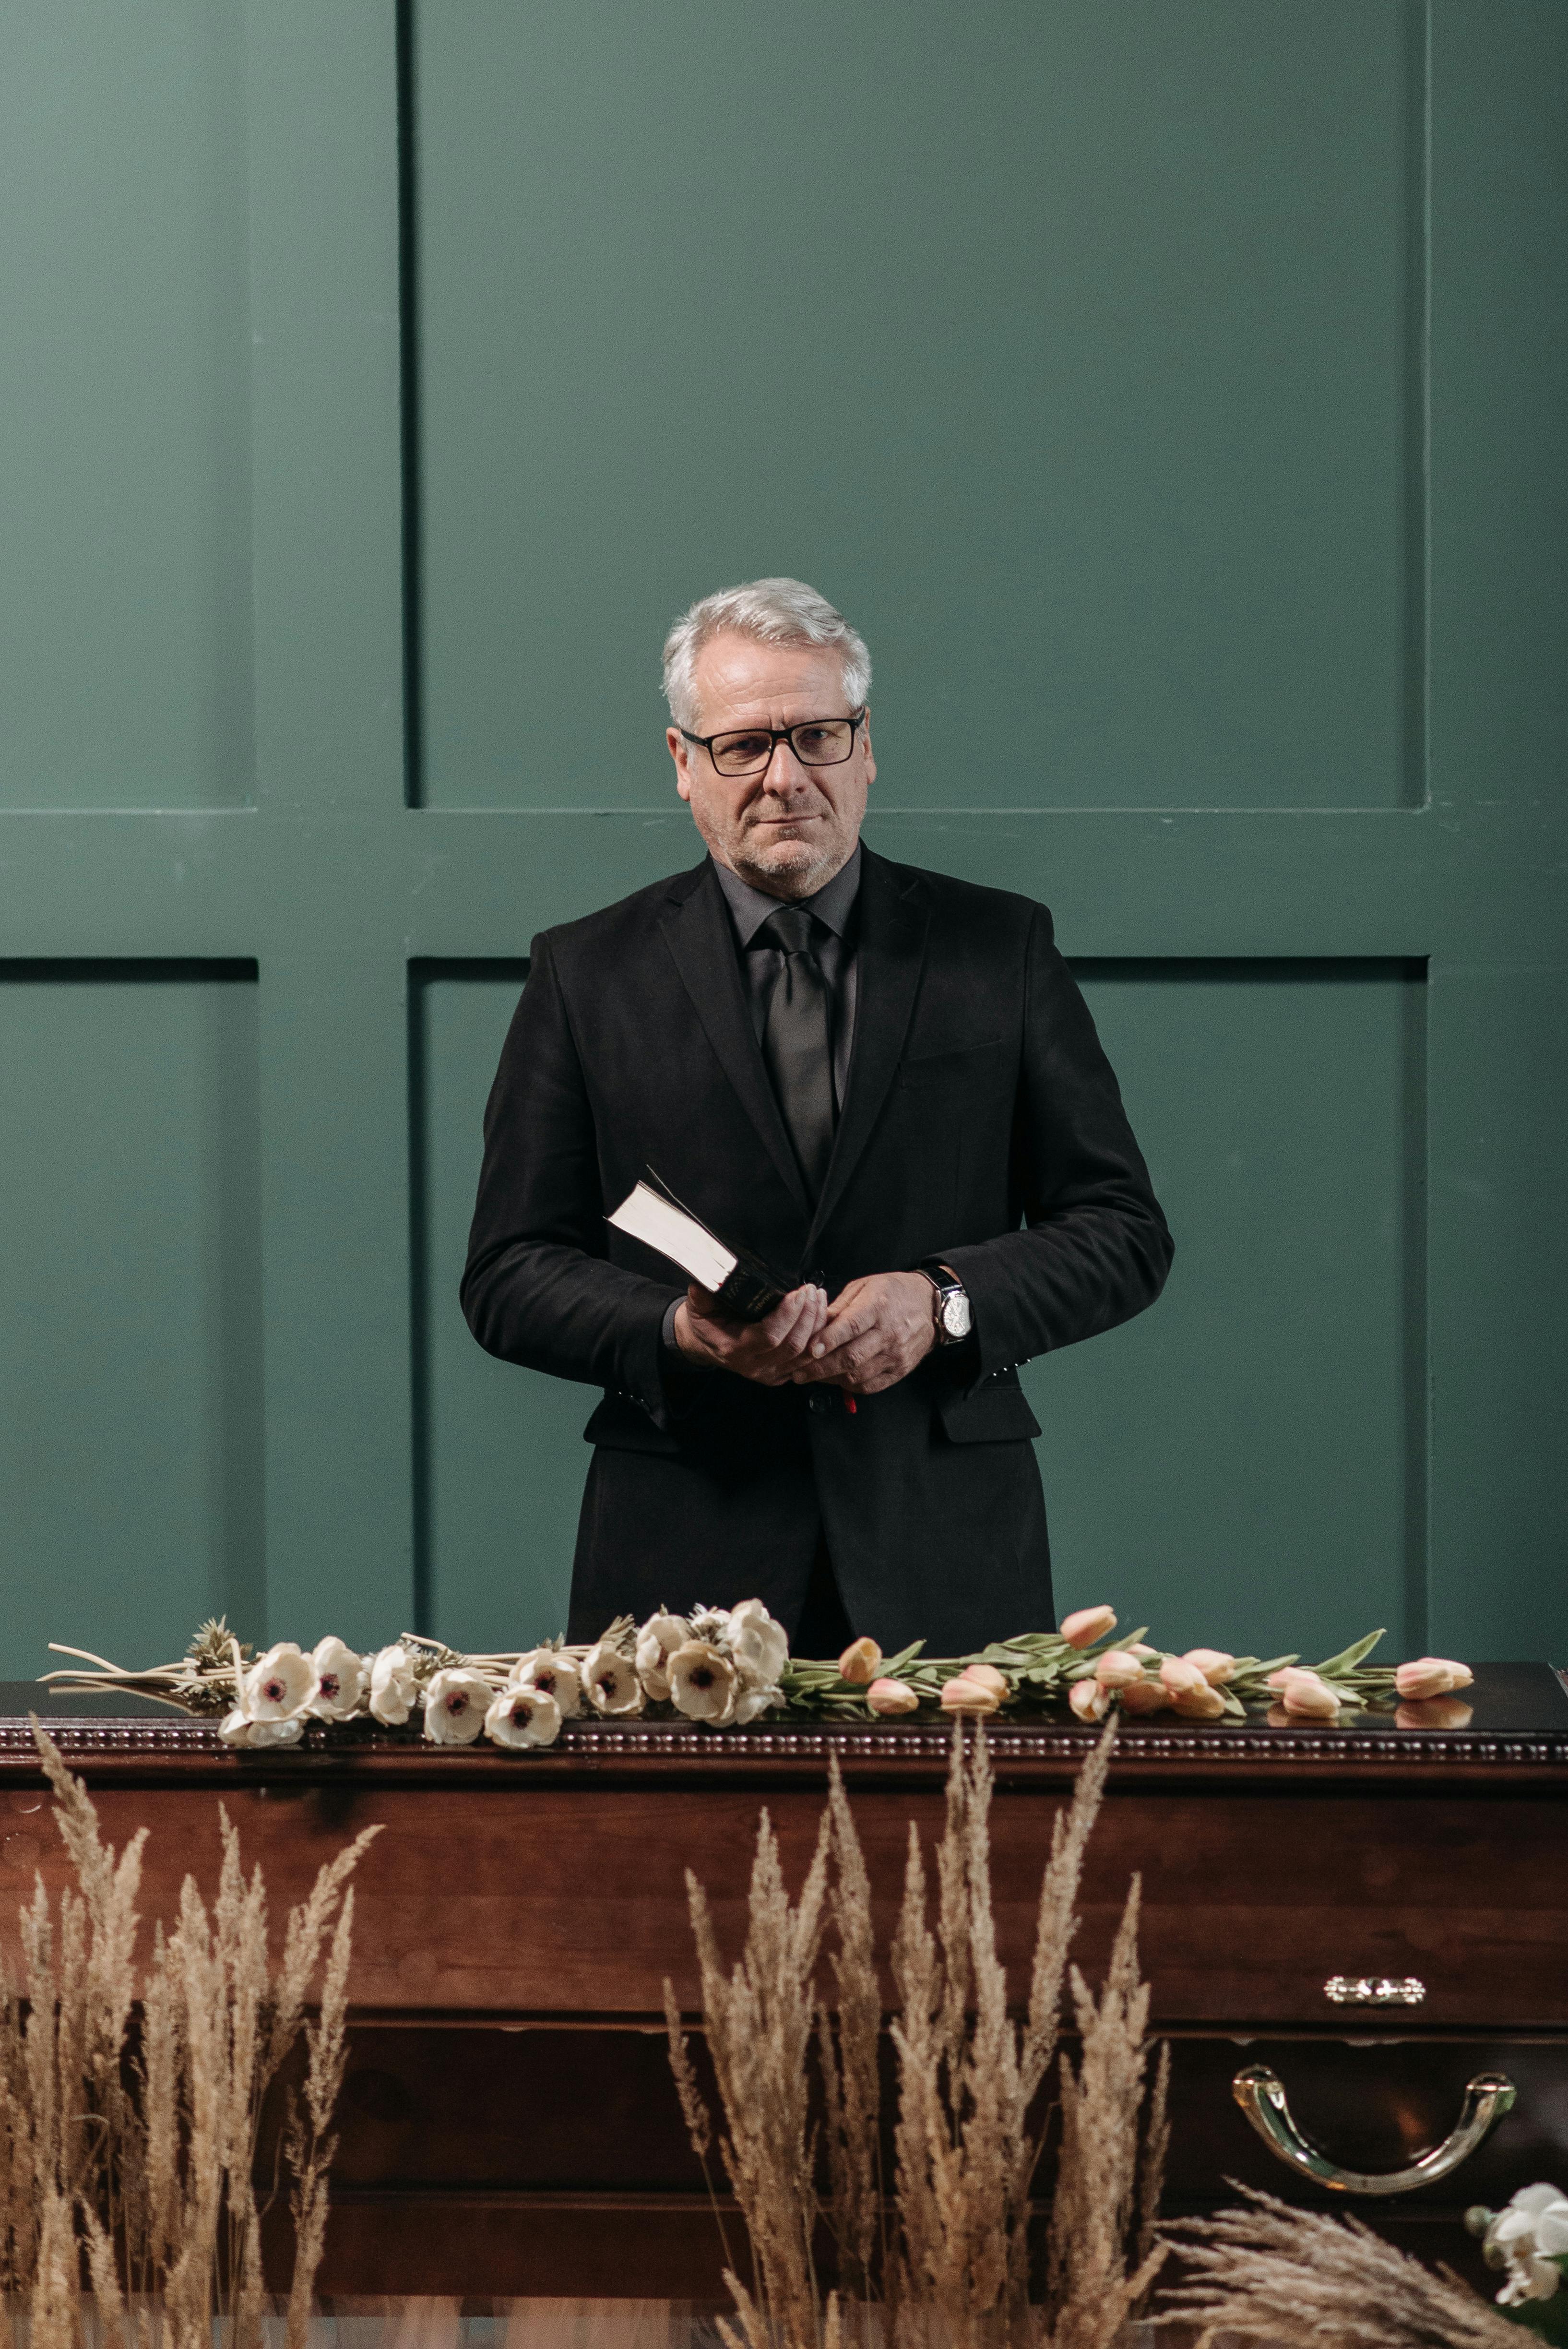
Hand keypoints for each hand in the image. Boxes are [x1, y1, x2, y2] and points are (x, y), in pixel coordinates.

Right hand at [674, 1282, 828, 1384]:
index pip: (769, 1336)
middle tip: (811, 1290)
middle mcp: (754, 1366)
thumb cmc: (706, 1321)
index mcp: (734, 1349)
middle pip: (793, 1345)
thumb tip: (712, 1275)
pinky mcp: (781, 1374)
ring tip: (818, 1297)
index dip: (788, 1315)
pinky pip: (808, 1359)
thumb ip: (704, 1292)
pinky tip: (819, 1314)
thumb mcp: (699, 1305)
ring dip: (817, 1323)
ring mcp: (769, 1374)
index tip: (798, 1292)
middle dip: (807, 1315)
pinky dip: (818, 1336)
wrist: (706, 1344)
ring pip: (806, 1354)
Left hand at [790, 1272, 935, 1395]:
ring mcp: (896, 1355)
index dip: (828, 1339)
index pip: (851, 1326)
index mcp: (879, 1306)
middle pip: (852, 1357)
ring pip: (858, 1375)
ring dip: (831, 1379)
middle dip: (821, 1367)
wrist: (931, 1306)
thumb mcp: (865, 1286)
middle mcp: (889, 1333)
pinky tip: (835, 1379)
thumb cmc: (893, 1292)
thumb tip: (814, 1324)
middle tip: (798, 1372)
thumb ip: (839, 1306)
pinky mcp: (900, 1370)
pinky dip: (849, 1385)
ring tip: (811, 1376)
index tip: (809, 1349)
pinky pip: (870, 1385)